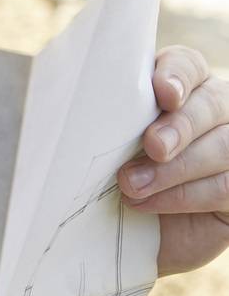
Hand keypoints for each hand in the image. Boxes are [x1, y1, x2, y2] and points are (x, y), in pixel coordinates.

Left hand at [117, 46, 228, 276]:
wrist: (125, 230)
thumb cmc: (112, 172)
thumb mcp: (106, 141)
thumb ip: (109, 119)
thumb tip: (81, 106)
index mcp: (178, 86)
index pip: (187, 65)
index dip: (177, 75)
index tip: (163, 93)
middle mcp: (211, 111)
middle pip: (211, 103)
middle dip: (180, 126)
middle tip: (153, 146)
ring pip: (222, 146)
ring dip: (175, 169)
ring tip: (132, 185)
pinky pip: (223, 186)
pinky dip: (183, 196)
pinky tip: (148, 202)